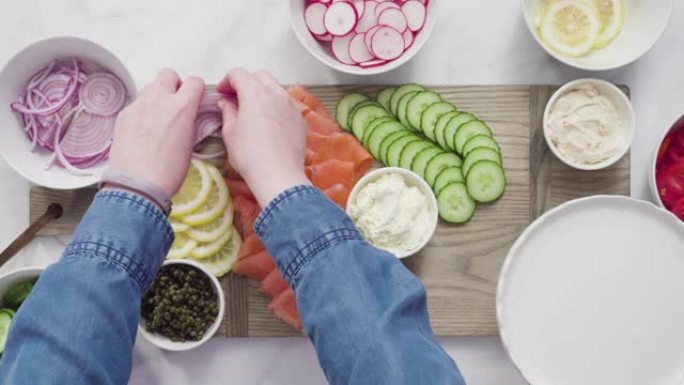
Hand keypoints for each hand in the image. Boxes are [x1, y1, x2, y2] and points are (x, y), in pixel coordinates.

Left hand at [108, 69, 204, 196]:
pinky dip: (142, 112)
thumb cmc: (168, 172)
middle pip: (168, 75)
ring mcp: (138, 106)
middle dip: (174, 85)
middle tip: (175, 103)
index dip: (197, 90)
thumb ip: (188, 122)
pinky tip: (142, 131)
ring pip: (150, 87)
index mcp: (182, 107)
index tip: (195, 99)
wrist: (138, 185)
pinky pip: (136, 104)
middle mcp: (159, 100)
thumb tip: (186, 116)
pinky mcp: (123, 115)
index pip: (194, 82)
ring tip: (157, 118)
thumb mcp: (189, 144)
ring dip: (156, 97)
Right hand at [217, 68, 310, 206]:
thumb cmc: (250, 155)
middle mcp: (276, 94)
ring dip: (263, 93)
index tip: (222, 93)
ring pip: (276, 89)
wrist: (279, 176)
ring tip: (254, 111)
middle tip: (236, 99)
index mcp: (255, 93)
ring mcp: (291, 106)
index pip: (238, 74)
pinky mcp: (300, 119)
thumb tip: (226, 102)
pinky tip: (270, 124)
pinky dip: (276, 107)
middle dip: (246, 82)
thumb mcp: (230, 132)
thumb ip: (227, 111)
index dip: (227, 81)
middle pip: (260, 76)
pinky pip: (286, 105)